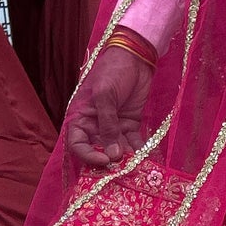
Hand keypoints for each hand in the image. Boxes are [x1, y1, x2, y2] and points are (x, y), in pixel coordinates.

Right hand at [65, 44, 154, 165]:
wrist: (135, 57)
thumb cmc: (112, 71)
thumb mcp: (105, 96)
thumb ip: (108, 126)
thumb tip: (112, 155)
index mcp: (80, 118)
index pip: (78, 145)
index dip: (89, 156)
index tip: (105, 160)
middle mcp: (94, 126)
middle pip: (98, 151)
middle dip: (110, 162)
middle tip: (123, 168)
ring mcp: (113, 127)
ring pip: (117, 151)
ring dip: (126, 159)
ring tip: (137, 165)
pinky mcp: (129, 126)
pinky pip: (133, 144)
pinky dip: (139, 151)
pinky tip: (147, 157)